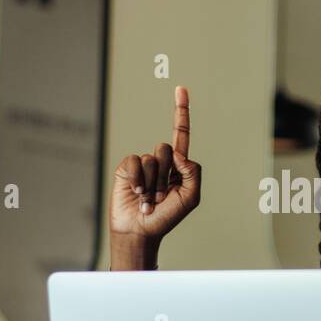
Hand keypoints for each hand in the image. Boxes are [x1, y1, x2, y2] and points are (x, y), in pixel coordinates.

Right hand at [109, 86, 200, 265]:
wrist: (140, 231)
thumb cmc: (167, 217)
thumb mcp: (191, 197)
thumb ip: (193, 172)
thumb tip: (179, 153)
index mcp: (178, 166)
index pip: (181, 134)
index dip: (181, 112)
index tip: (181, 89)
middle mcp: (160, 162)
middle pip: (167, 149)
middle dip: (166, 176)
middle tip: (161, 197)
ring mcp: (142, 164)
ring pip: (153, 157)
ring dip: (153, 183)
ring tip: (149, 199)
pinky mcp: (127, 168)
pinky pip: (136, 161)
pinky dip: (139, 179)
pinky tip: (137, 194)